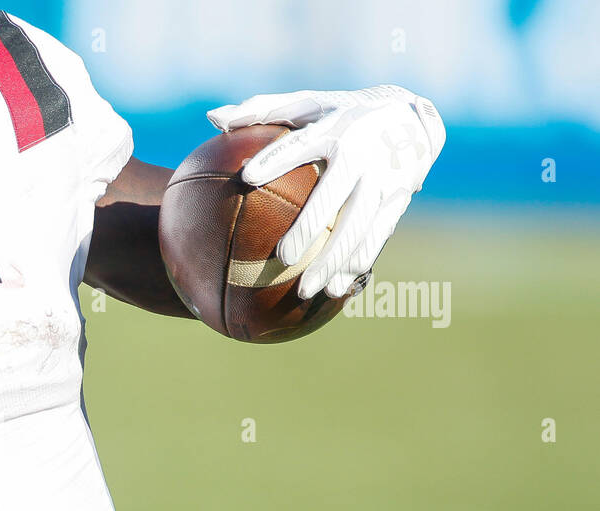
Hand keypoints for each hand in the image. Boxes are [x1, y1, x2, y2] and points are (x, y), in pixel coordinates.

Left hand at [207, 85, 444, 298]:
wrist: (412, 116)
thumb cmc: (342, 113)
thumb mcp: (308, 104)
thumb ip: (261, 110)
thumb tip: (213, 118)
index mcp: (334, 127)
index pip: (301, 144)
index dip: (276, 158)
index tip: (247, 177)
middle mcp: (361, 153)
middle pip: (333, 196)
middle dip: (309, 227)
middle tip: (283, 258)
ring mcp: (383, 178)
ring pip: (357, 225)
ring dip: (333, 260)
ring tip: (305, 290)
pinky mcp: (399, 197)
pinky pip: (378, 235)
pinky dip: (356, 263)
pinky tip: (335, 289)